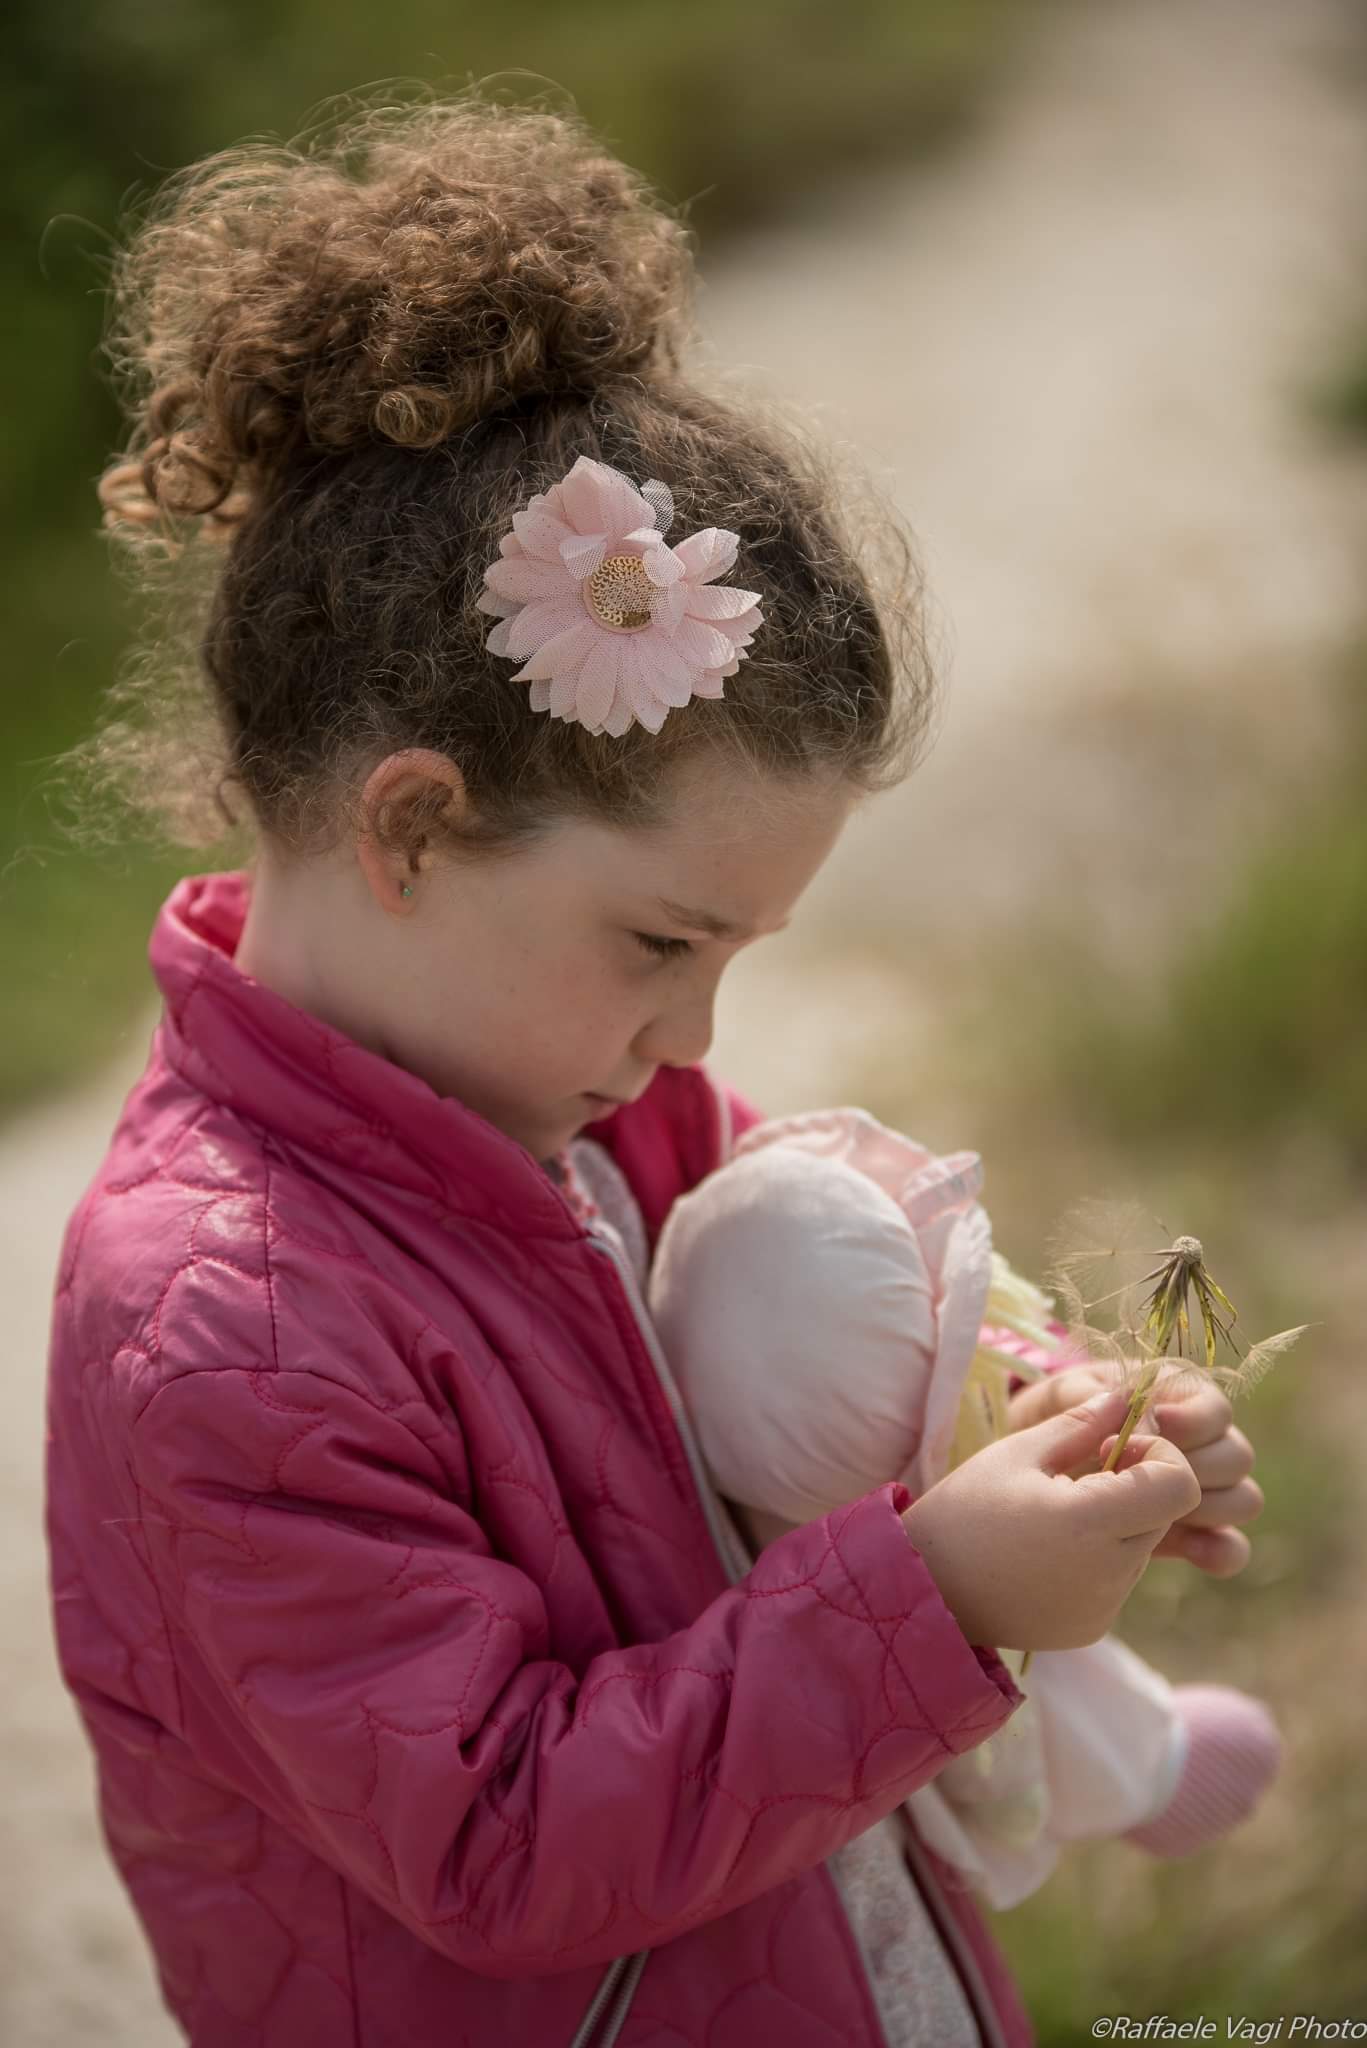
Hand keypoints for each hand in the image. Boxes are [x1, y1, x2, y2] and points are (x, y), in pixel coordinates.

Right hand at [901, 1388, 1201, 1650]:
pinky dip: (1098, 1560)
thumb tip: (1127, 1398)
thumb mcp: (1017, 1452)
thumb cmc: (964, 1509)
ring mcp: (1102, 1607)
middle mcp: (1108, 1574)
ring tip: (1054, 1518)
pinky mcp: (1091, 1628)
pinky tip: (1047, 1554)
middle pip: (1165, 1514)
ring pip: (1143, 1546)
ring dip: (1117, 1523)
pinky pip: (1118, 1581)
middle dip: (1136, 1487)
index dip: (1159, 1457)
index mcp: (1089, 1523)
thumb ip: (1080, 1423)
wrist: (924, 1587)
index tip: (1111, 1451)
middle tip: (1079, 1477)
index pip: (1180, 1485)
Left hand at [1007, 1363, 1262, 1576]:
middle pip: (1237, 1456)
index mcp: (1176, 1396)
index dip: (1195, 1420)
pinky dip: (1219, 1552)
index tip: (1158, 1425)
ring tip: (1156, 1513)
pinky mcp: (1194, 1532)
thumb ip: (1089, 1398)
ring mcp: (1203, 1488)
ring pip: (1243, 1499)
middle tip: (1140, 1477)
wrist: (1033, 1467)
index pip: (1216, 1409)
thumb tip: (1129, 1408)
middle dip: (1196, 1467)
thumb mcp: (1061, 1397)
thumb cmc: (1050, 1418)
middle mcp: (1201, 1440)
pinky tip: (1191, 1553)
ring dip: (1208, 1509)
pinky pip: (1230, 1547)